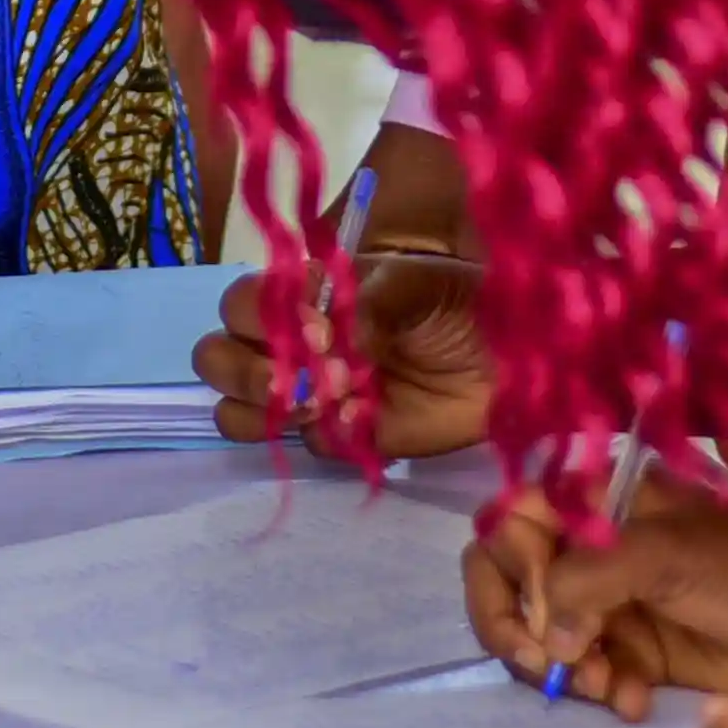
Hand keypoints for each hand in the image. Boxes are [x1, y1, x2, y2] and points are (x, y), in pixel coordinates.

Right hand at [193, 253, 489, 457]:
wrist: (510, 360)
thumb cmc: (458, 304)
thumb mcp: (415, 282)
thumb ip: (365, 301)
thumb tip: (327, 339)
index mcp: (303, 295)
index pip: (242, 303)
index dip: (262, 318)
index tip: (320, 329)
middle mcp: (292, 343)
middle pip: (217, 358)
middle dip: (246, 368)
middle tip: (304, 378)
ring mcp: (310, 393)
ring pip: (239, 410)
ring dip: (267, 407)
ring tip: (319, 403)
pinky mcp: (340, 437)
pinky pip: (306, 445)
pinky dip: (326, 434)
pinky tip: (363, 421)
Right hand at [466, 491, 727, 718]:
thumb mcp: (664, 558)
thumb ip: (586, 580)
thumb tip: (543, 634)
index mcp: (596, 501)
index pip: (507, 523)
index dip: (510, 571)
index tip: (542, 610)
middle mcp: (593, 546)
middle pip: (510, 582)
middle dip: (519, 628)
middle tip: (546, 665)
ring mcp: (612, 600)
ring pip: (543, 635)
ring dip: (562, 667)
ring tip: (604, 685)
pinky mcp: (636, 650)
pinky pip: (586, 672)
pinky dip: (601, 689)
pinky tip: (633, 702)